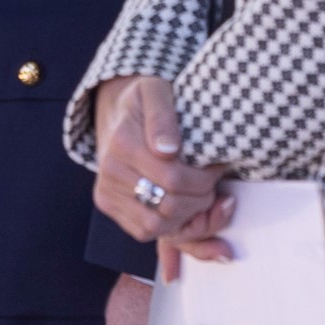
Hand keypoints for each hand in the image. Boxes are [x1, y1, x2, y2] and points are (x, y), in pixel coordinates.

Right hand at [91, 74, 232, 255]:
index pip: (173, 179)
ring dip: (188, 217)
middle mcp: (109, 171)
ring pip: (157, 226)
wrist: (120, 112)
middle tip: (213, 184)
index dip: (204, 180)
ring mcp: (106, 192)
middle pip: (168, 205)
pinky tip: (186, 211)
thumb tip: (168, 151)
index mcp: (122, 142)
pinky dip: (171, 228)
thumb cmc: (148, 101)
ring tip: (202, 198)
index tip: (217, 168)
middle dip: (201, 199)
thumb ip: (163, 117)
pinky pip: (144, 231)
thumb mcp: (157, 92)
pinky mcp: (108, 205)